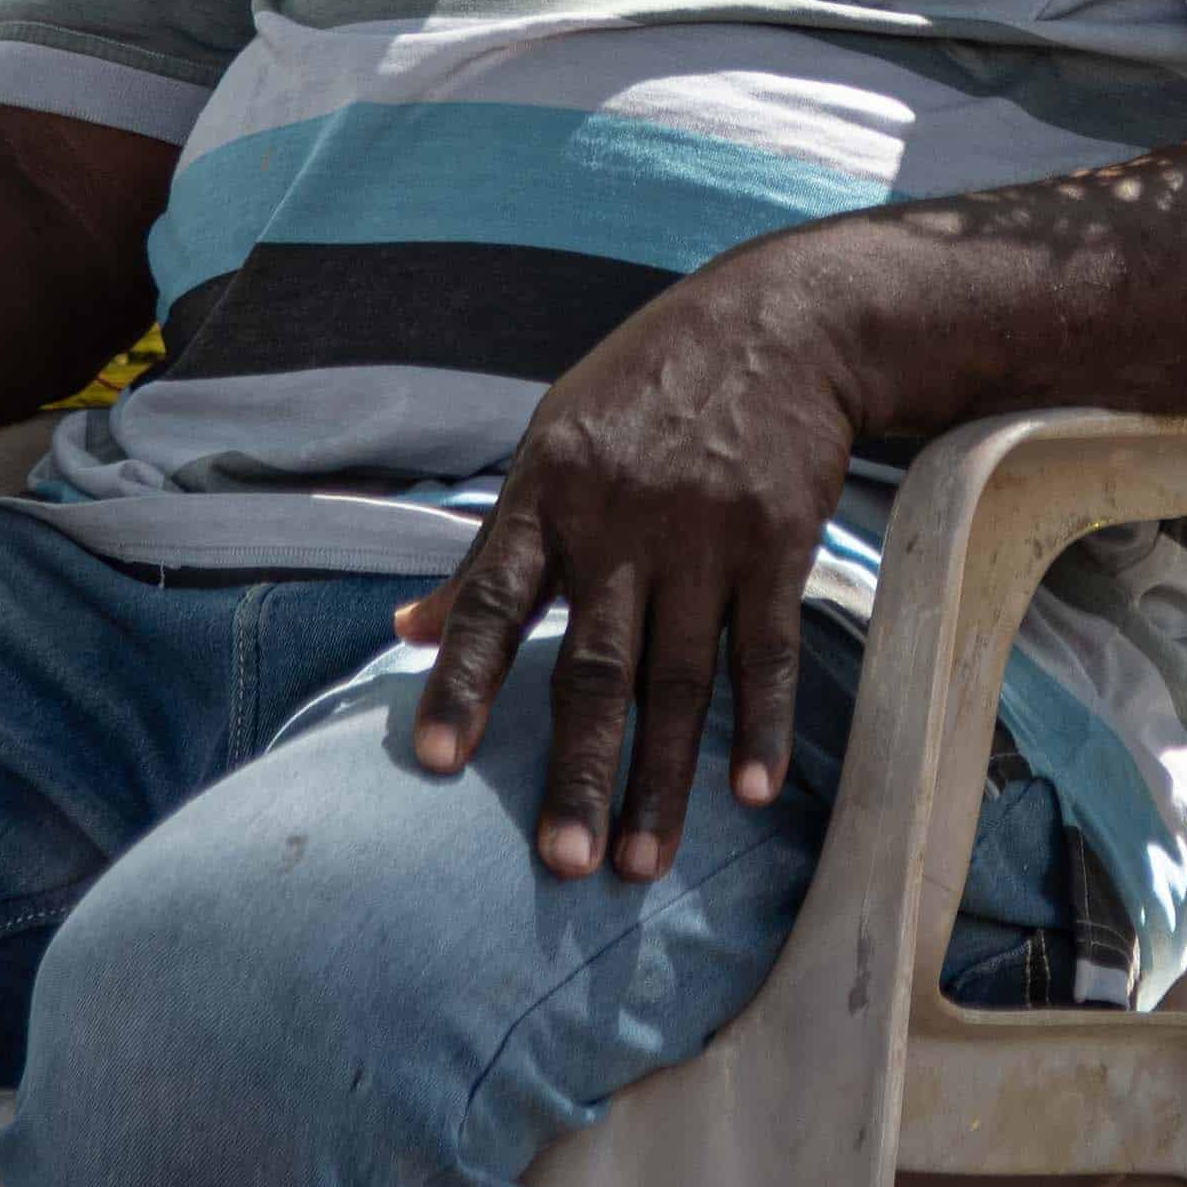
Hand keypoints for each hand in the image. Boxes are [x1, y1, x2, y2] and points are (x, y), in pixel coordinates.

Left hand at [394, 255, 866, 882]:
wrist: (782, 322)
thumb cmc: (647, 386)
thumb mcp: (552, 440)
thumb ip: (487, 549)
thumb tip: (404, 631)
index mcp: (551, 491)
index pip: (492, 599)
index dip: (462, 681)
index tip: (437, 761)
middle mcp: (623, 520)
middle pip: (595, 665)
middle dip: (577, 770)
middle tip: (561, 864)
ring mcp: (706, 535)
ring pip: (679, 679)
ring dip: (662, 779)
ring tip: (643, 864)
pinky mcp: (778, 543)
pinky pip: (763, 650)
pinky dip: (759, 725)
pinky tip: (749, 793)